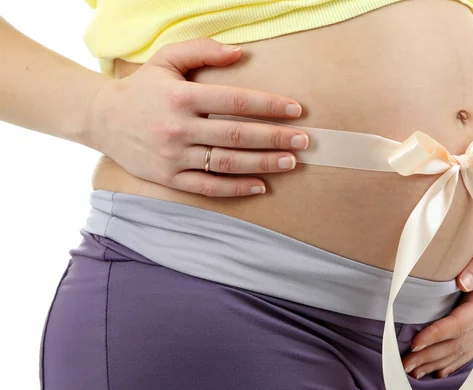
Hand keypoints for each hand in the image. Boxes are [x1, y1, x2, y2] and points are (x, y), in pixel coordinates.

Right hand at [85, 38, 309, 196]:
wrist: (102, 119)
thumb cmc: (142, 88)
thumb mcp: (166, 60)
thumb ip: (202, 50)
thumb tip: (241, 54)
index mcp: (181, 96)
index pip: (235, 101)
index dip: (268, 105)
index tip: (295, 110)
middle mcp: (179, 128)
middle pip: (237, 135)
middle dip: (275, 137)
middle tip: (304, 140)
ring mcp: (174, 156)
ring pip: (227, 163)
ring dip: (263, 163)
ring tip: (291, 162)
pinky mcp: (169, 178)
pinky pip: (208, 187)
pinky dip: (236, 188)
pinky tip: (261, 186)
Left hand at [402, 220, 472, 378]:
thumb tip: (463, 282)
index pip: (460, 323)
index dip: (437, 334)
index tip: (415, 343)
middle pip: (457, 343)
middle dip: (430, 356)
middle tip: (403, 364)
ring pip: (460, 351)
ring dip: (436, 363)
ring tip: (411, 373)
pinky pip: (467, 350)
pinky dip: (451, 363)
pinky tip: (436, 373)